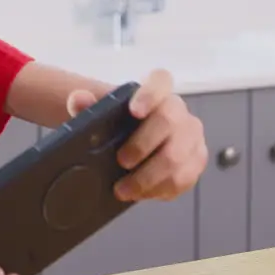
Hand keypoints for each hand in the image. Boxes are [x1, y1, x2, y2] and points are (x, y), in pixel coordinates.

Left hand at [67, 69, 207, 201]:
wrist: (135, 141)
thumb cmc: (120, 124)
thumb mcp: (102, 114)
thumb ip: (87, 105)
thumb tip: (78, 99)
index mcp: (157, 91)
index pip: (160, 81)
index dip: (150, 94)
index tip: (135, 111)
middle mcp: (178, 110)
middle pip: (169, 122)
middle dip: (142, 145)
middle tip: (121, 162)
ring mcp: (192, 135)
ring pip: (177, 157)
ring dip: (148, 178)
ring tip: (124, 189)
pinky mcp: (197, 160)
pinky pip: (184, 178)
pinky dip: (160, 190)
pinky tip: (143, 193)